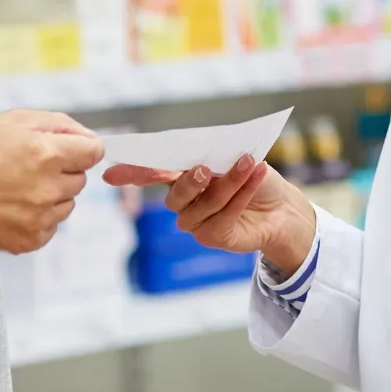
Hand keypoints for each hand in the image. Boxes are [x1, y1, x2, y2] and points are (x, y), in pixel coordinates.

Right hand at [0, 111, 103, 253]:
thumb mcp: (14, 121)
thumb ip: (59, 124)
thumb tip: (91, 138)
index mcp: (47, 154)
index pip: (94, 152)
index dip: (81, 148)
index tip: (69, 150)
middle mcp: (47, 188)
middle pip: (81, 179)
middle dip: (62, 171)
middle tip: (28, 167)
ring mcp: (39, 218)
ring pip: (68, 204)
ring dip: (51, 195)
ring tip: (17, 188)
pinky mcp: (30, 240)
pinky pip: (52, 226)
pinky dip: (39, 218)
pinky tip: (13, 207)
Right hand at [104, 157, 316, 275]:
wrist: (281, 205)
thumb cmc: (251, 174)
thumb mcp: (231, 156)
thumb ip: (211, 154)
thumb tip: (196, 155)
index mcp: (179, 176)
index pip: (149, 174)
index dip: (130, 173)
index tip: (109, 173)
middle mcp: (182, 202)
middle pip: (176, 194)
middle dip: (190, 181)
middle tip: (205, 168)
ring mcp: (195, 222)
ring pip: (206, 202)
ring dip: (229, 181)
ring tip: (249, 162)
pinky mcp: (213, 237)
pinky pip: (224, 216)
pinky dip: (242, 194)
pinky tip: (256, 177)